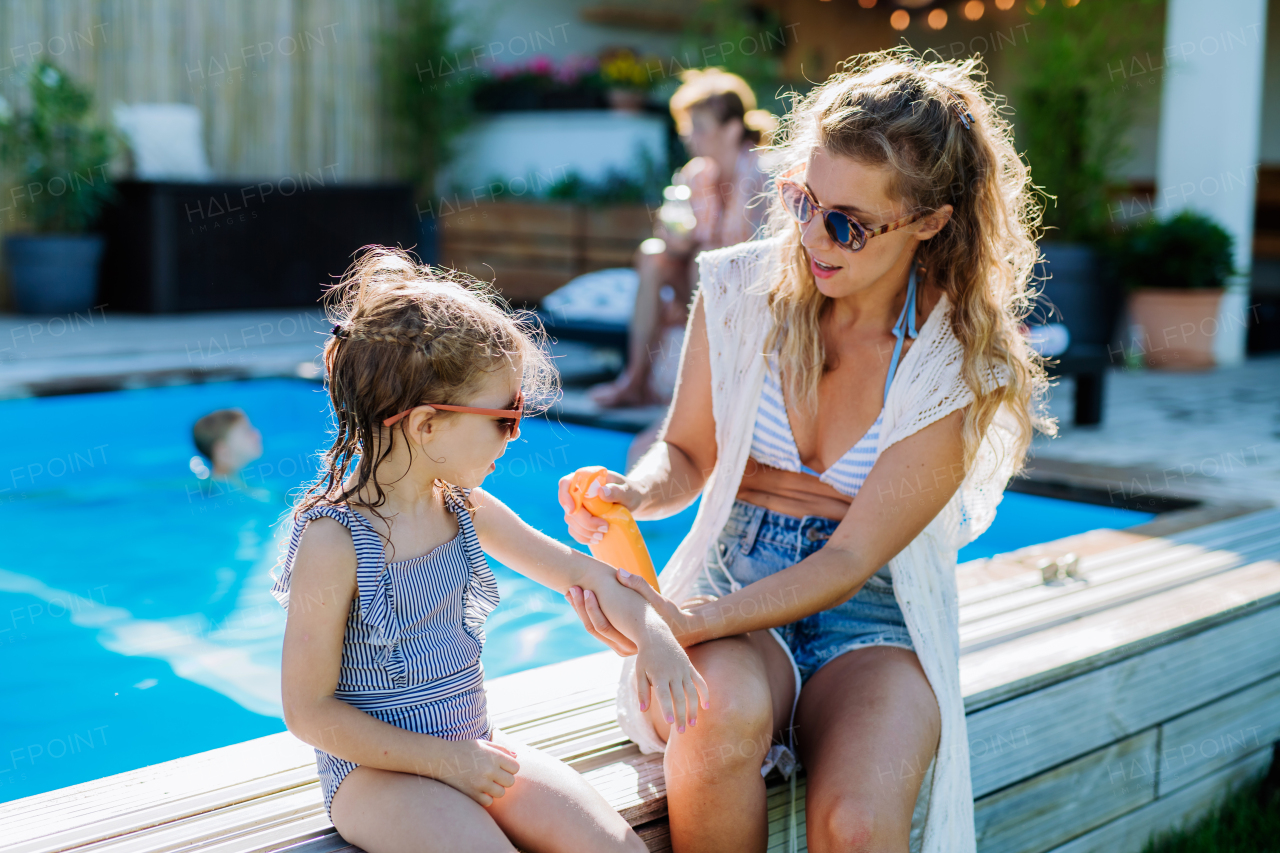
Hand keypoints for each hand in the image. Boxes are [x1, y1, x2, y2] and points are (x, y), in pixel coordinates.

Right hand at [433, 738, 519, 806]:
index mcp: (493, 756)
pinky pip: (488, 801)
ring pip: (501, 793)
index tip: (501, 767)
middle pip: (510, 781)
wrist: (440, 758)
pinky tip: (478, 790)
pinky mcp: (472, 794)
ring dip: (495, 789)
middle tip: (494, 776)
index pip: (515, 767)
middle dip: (504, 779)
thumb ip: (501, 749)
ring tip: (486, 783)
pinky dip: (485, 798)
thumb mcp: (482, 744)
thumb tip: (516, 757)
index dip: (510, 768)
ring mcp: (480, 783)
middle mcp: (489, 769)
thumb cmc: (463, 749)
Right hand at [557, 467, 641, 544]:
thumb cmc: (630, 493)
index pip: (566, 483)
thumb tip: (601, 492)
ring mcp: (578, 505)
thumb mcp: (628, 491)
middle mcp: (579, 491)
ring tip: (602, 535)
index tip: (573, 511)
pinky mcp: (580, 519)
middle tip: (604, 528)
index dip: (565, 497)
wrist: (633, 502)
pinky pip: (574, 530)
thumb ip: (617, 490)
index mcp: (586, 477)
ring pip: (570, 520)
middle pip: (569, 506)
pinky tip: (596, 540)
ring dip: (584, 531)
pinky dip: (583, 537)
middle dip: (584, 521)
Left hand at [566, 567, 699, 652]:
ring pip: (594, 630)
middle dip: (580, 607)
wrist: (679, 634)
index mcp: (631, 638)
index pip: (601, 625)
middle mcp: (623, 647)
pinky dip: (589, 614)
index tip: (583, 588)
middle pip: (594, 628)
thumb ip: (639, 585)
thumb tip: (619, 572)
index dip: (589, 606)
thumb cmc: (671, 616)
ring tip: (572, 592)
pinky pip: (599, 629)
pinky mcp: (618, 644)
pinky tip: (582, 600)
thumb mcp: (658, 599)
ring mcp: (620, 648)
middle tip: (571, 588)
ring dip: (580, 610)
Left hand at [635, 625, 710, 732]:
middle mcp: (673, 673)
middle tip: (681, 731)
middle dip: (681, 715)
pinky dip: (705, 694)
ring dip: (693, 709)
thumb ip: (642, 692)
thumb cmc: (646, 657)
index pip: (664, 695)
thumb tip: (643, 711)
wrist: (657, 636)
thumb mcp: (639, 672)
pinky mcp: (690, 668)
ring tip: (692, 724)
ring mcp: (683, 670)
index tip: (670, 722)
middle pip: (679, 698)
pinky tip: (706, 707)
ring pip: (691, 692)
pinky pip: (700, 682)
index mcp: (659, 675)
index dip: (667, 709)